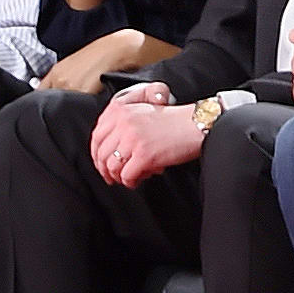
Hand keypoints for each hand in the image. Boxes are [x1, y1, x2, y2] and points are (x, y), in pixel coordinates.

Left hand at [89, 82, 204, 183]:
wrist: (196, 124)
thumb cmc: (175, 122)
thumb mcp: (143, 114)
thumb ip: (123, 126)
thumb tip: (108, 151)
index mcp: (122, 111)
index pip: (97, 136)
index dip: (96, 154)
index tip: (101, 163)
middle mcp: (124, 123)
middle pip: (102, 153)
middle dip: (106, 169)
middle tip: (112, 177)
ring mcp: (133, 139)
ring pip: (113, 167)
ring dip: (119, 176)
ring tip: (130, 178)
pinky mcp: (144, 155)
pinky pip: (127, 176)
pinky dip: (131, 181)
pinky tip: (139, 179)